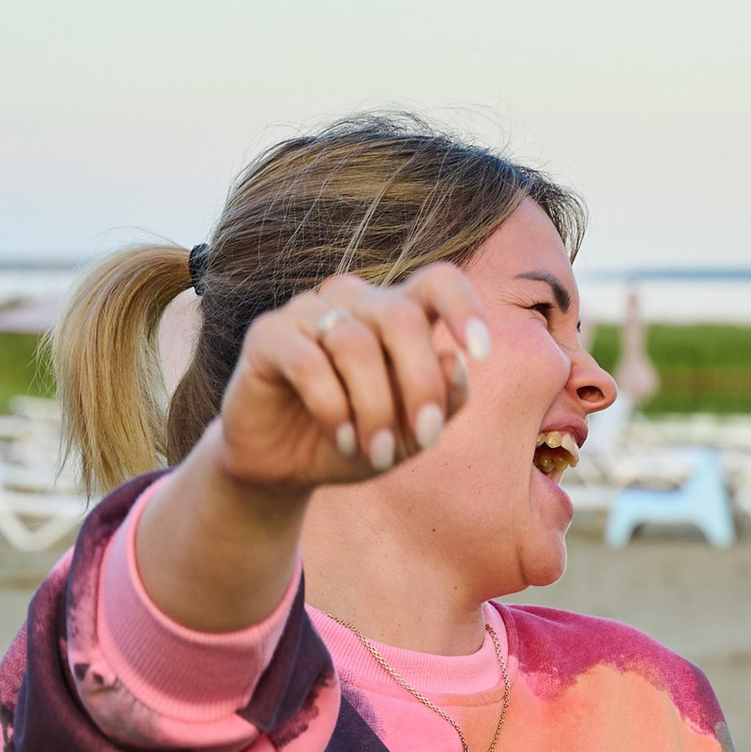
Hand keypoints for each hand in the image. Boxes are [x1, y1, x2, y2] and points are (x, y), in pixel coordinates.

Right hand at [215, 262, 493, 493]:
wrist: (282, 469)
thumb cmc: (354, 441)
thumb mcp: (410, 435)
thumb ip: (443, 402)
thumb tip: (457, 362)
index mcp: (396, 313)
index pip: (438, 282)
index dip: (465, 307)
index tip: (482, 352)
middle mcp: (354, 301)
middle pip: (401, 317)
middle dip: (420, 383)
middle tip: (424, 437)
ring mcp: (307, 311)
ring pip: (356, 344)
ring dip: (375, 408)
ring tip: (377, 452)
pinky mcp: (267, 335)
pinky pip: (309, 363)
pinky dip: (333, 408)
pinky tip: (341, 438)